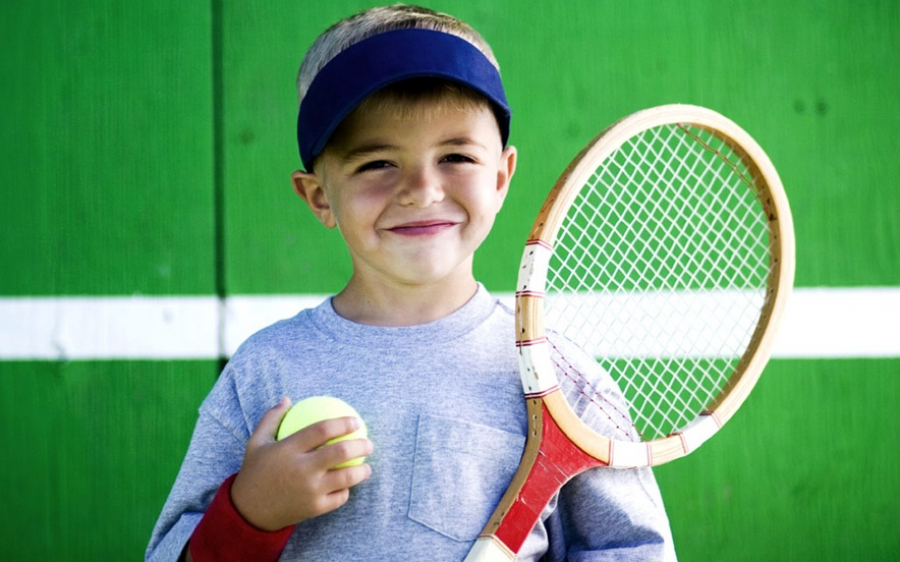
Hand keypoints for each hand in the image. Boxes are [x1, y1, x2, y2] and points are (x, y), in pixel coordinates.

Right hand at [230, 397, 373, 530]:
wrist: (248, 511)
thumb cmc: (255, 471)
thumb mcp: (256, 442)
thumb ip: (272, 418)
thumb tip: (287, 399)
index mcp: (288, 449)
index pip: (322, 430)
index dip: (343, 423)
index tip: (356, 421)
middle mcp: (301, 469)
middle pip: (340, 452)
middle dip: (361, 445)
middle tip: (369, 443)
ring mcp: (309, 490)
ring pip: (347, 477)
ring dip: (363, 471)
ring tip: (367, 467)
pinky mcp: (314, 508)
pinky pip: (340, 497)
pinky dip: (346, 490)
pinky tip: (348, 485)